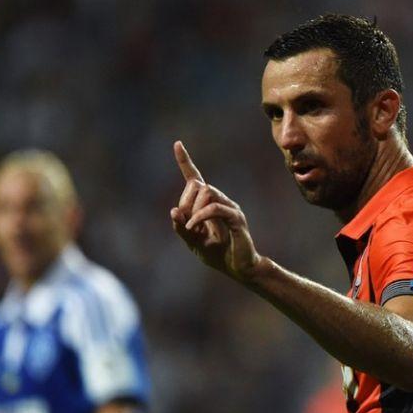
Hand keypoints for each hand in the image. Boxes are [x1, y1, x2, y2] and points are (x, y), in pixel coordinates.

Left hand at [170, 141, 261, 280]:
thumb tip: (174, 211)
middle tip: (186, 224)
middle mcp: (221, 200)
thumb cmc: (218, 254)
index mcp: (208, 203)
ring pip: (207, 193)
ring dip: (193, 210)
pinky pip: (215, 208)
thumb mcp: (193, 242)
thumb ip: (182, 228)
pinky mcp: (236, 218)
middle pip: (198, 185)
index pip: (195, 177)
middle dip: (185, 202)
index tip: (177, 144)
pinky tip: (194, 227)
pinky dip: (201, 216)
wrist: (239, 269)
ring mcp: (230, 208)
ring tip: (193, 228)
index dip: (185, 161)